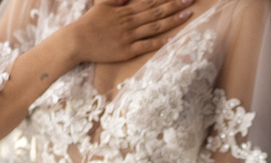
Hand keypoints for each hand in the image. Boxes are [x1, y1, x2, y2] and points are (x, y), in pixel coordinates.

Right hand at [70, 0, 194, 63]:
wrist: (79, 40)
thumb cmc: (90, 23)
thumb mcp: (103, 4)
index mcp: (125, 10)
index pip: (150, 1)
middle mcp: (130, 21)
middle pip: (157, 12)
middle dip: (175, 6)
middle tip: (191, 1)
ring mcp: (129, 36)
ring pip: (155, 27)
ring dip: (172, 21)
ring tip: (187, 15)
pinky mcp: (127, 50)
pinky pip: (146, 45)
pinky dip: (159, 42)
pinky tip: (172, 38)